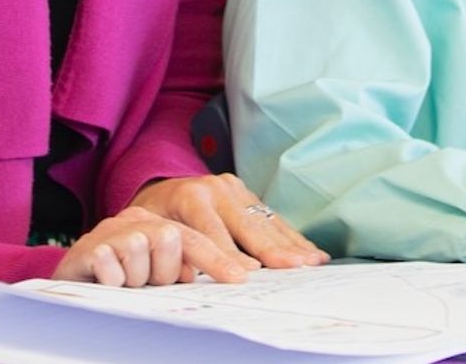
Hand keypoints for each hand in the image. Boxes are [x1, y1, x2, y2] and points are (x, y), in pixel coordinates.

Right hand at [54, 205, 252, 287]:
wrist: (72, 279)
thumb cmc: (123, 277)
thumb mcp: (158, 271)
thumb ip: (186, 266)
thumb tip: (228, 273)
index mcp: (157, 222)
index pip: (196, 238)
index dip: (218, 258)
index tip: (240, 278)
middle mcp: (137, 218)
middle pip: (170, 239)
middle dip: (163, 270)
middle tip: (147, 281)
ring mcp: (112, 229)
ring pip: (141, 253)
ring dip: (135, 279)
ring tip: (124, 282)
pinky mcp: (89, 245)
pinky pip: (113, 268)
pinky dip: (113, 281)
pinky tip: (107, 281)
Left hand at [128, 173, 328, 270]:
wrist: (158, 190)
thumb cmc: (155, 218)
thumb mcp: (152, 231)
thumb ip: (171, 250)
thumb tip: (192, 276)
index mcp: (191, 197)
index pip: (212, 233)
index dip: (228, 257)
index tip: (245, 277)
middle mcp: (217, 188)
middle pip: (247, 225)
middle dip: (271, 250)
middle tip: (293, 268)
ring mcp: (235, 189)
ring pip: (266, 221)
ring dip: (291, 245)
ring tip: (313, 262)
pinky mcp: (247, 194)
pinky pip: (272, 219)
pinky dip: (292, 237)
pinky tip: (310, 251)